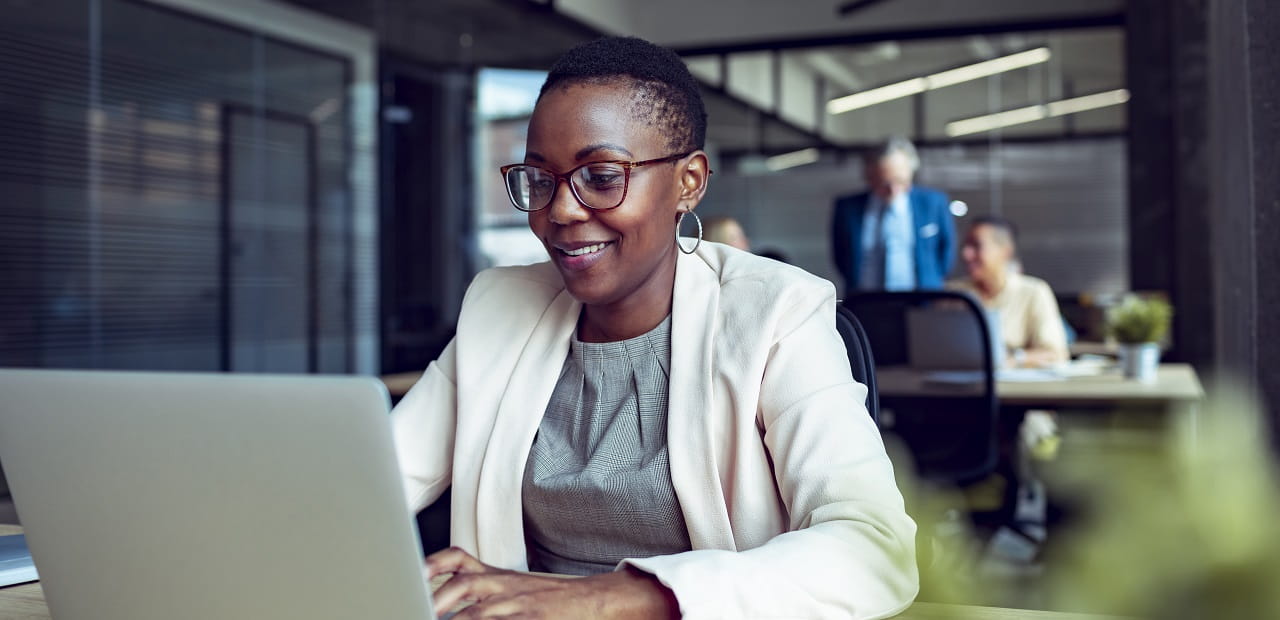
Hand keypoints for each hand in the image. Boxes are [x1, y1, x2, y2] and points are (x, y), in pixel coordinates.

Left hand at [426, 547, 679, 618]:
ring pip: (480, 610)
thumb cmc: (549, 599)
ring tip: (433, 619)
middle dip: (437, 598)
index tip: (412, 572)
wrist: (594, 601)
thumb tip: (440, 592)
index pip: (458, 560)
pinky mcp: (531, 619)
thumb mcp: (513, 584)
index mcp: (496, 575)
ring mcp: (518, 603)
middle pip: (464, 583)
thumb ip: (480, 583)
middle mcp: (504, 585)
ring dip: (456, 618)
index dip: (433, 565)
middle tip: (417, 607)